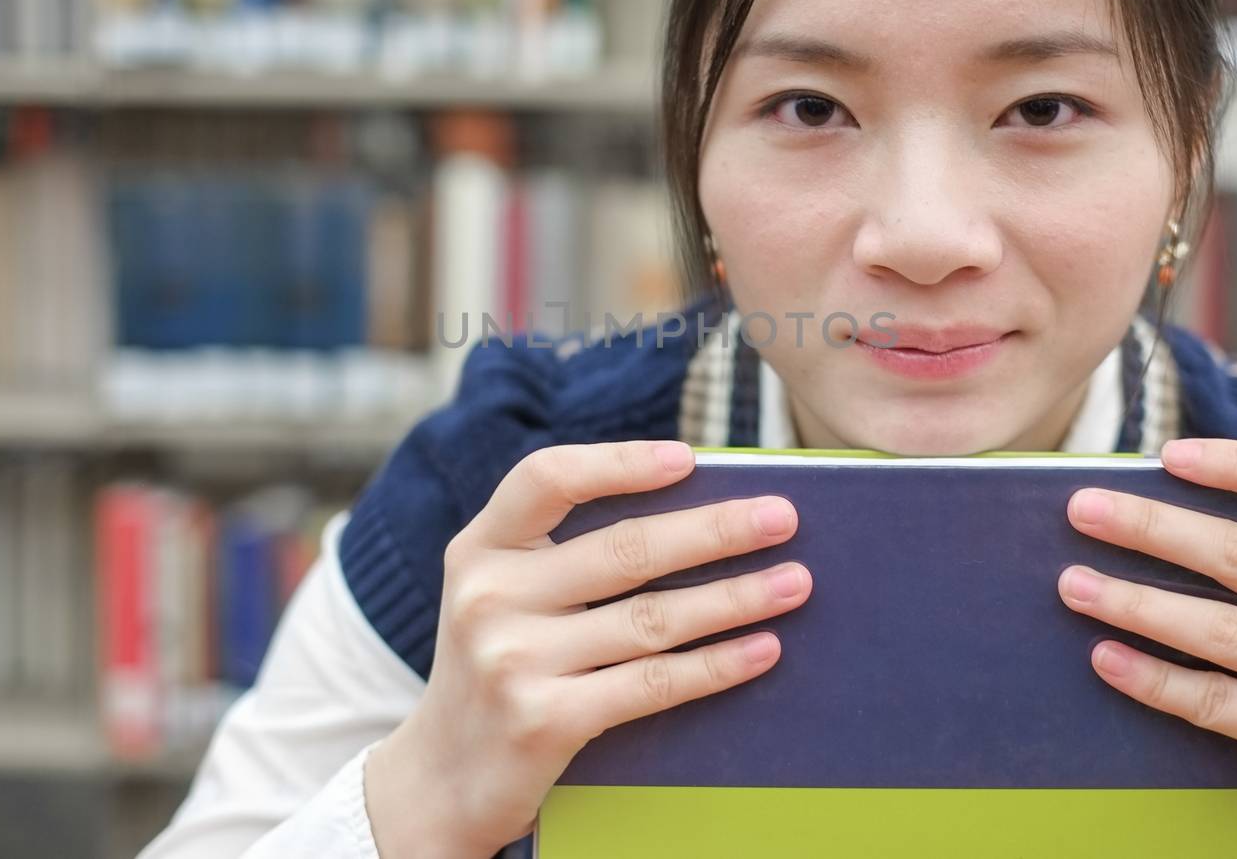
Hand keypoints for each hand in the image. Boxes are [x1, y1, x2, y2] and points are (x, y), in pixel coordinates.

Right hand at [364, 440, 811, 858]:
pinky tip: (762, 649)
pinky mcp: (543, 720)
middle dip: (716, 530)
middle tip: (784, 517)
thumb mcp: (503, 592)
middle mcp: (489, 595)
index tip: (690, 458)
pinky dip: (716, 665)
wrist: (443, 777)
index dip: (620, 463)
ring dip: (736, 598)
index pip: (547, 478)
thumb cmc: (499, 664)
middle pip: (625, 550)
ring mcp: (512, 660)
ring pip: (652, 618)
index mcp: (479, 546)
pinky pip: (652, 683)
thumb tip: (697, 510)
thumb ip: (563, 551)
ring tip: (794, 582)